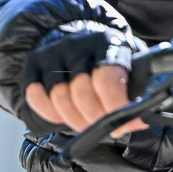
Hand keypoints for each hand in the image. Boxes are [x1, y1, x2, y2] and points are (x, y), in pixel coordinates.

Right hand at [22, 22, 140, 136]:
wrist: (80, 45)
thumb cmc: (108, 65)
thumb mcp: (129, 72)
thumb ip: (135, 95)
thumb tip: (138, 120)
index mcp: (108, 43)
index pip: (107, 81)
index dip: (113, 109)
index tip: (121, 124)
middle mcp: (78, 44)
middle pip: (81, 93)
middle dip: (94, 120)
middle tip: (103, 128)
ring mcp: (53, 52)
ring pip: (58, 97)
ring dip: (73, 120)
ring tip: (85, 123)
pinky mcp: (34, 62)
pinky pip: (35, 95)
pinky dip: (48, 112)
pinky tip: (62, 115)